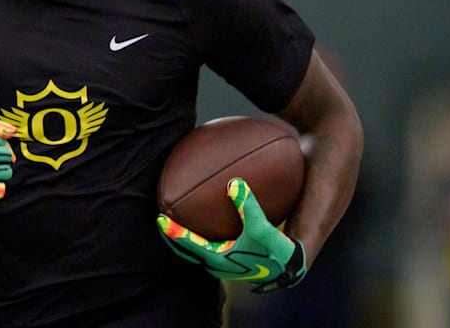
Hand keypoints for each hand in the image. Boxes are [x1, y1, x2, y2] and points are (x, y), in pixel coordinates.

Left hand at [158, 177, 306, 291]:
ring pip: (195, 252)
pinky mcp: (230, 261)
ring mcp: (222, 265)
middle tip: (160, 220)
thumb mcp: (262, 228)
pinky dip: (199, 238)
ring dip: (183, 240)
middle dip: (172, 237)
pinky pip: (207, 249)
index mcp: (219, 258)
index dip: (173, 232)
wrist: (289, 268)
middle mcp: (217, 264)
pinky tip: (202, 224)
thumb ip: (248, 206)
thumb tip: (234, 183)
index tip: (160, 218)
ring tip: (175, 223)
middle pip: (186, 251)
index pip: (188, 244)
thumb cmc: (275, 249)